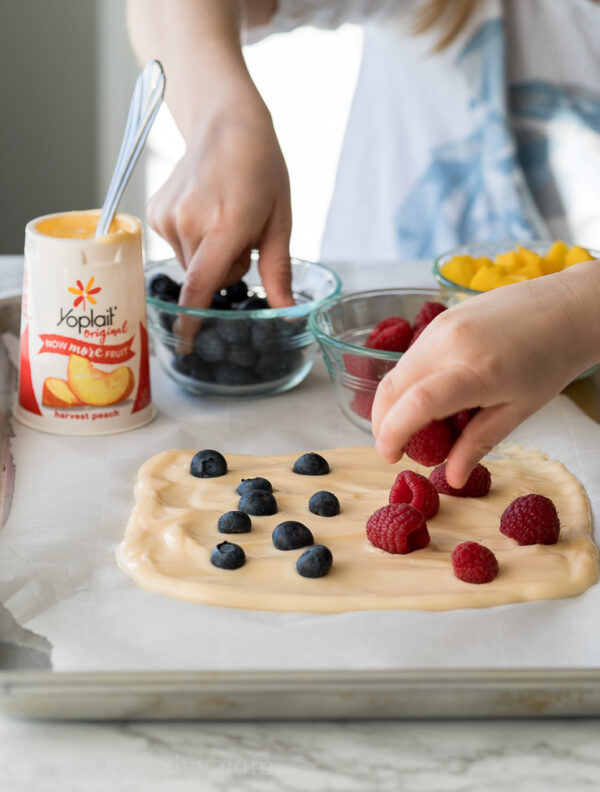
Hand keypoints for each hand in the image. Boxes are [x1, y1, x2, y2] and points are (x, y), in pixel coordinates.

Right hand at [147, 90, 293, 311]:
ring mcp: (167, 217)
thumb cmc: (260, 170)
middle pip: (204, 279)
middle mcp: (189, 223)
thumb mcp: (280, 222)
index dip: (193, 319)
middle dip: (225, 270)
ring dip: (207, 255)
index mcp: (225, 226)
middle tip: (240, 234)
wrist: (226, 124)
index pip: (201, 286)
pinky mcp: (155, 212)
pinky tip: (203, 211)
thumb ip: (279, 272)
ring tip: (221, 217)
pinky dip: (192, 240)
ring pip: (189, 264)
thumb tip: (288, 313)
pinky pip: (176, 247)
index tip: (187, 343)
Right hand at [371, 266, 599, 487]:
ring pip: (396, 372)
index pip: (416, 404)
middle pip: (392, 388)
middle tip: (397, 447)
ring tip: (415, 425)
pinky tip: (427, 396)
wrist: (566, 307)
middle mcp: (450, 343)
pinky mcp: (440, 318)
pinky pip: (410, 356)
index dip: (392, 434)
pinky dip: (407, 382)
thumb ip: (479, 444)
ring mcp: (441, 326)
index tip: (390, 457)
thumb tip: (452, 478)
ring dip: (393, 403)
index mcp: (477, 371)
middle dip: (383, 423)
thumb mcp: (519, 410)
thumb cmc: (551, 360)